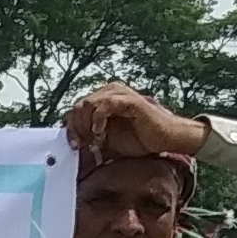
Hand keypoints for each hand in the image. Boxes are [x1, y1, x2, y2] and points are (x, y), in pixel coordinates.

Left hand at [65, 82, 205, 170]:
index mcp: (103, 99)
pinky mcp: (128, 100)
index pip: (77, 109)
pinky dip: (98, 120)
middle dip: (77, 128)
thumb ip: (90, 135)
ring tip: (95, 139)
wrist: (165, 139)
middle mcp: (109, 91)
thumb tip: (72, 141)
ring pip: (88, 104)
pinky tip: (101, 134)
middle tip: (83, 144)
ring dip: (86, 125)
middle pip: (79, 105)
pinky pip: (104, 105)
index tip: (75, 146)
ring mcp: (119, 94)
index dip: (71, 127)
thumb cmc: (139, 139)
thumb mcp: (107, 139)